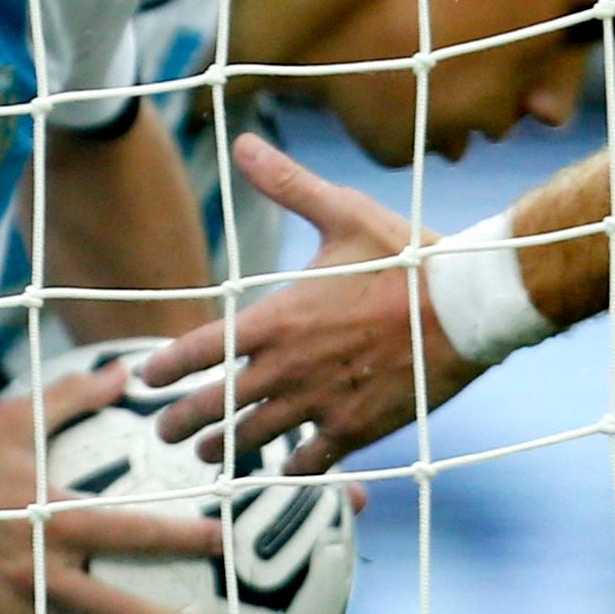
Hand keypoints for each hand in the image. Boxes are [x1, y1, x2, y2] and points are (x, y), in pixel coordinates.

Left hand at [138, 136, 491, 474]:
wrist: (467, 307)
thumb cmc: (407, 256)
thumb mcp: (343, 213)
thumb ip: (288, 184)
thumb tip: (245, 143)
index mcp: (276, 318)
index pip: (199, 350)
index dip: (166, 369)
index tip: (147, 379)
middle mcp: (287, 367)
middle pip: (214, 406)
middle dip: (182, 422)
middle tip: (164, 432)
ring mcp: (319, 403)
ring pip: (254, 439)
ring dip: (225, 448)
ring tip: (211, 454)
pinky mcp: (355, 429)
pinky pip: (310, 462)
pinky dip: (291, 468)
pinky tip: (281, 470)